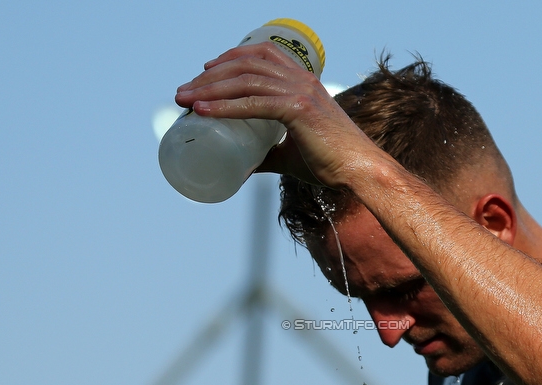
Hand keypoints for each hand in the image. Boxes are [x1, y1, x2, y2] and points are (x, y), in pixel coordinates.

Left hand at [174, 43, 383, 187]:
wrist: (358, 172)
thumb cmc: (330, 164)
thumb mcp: (290, 154)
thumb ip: (267, 155)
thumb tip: (242, 168)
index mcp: (302, 81)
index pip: (260, 54)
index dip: (229, 57)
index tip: (204, 71)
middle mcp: (300, 79)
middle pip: (245, 64)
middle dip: (209, 75)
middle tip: (183, 91)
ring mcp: (300, 91)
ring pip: (245, 79)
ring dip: (210, 88)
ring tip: (185, 100)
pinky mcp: (299, 110)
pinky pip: (254, 103)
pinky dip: (225, 106)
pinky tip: (204, 111)